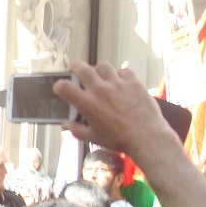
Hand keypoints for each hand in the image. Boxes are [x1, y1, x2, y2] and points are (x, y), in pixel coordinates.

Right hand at [55, 62, 174, 158]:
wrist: (147, 137)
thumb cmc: (118, 140)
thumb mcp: (93, 138)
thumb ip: (76, 130)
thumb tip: (65, 125)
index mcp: (87, 103)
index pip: (64, 86)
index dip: (59, 86)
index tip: (61, 88)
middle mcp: (100, 89)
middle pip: (82, 68)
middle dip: (76, 68)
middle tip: (77, 72)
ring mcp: (117, 83)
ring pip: (103, 66)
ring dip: (98, 71)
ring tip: (101, 77)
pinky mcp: (133, 82)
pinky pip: (123, 71)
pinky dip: (119, 74)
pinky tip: (120, 82)